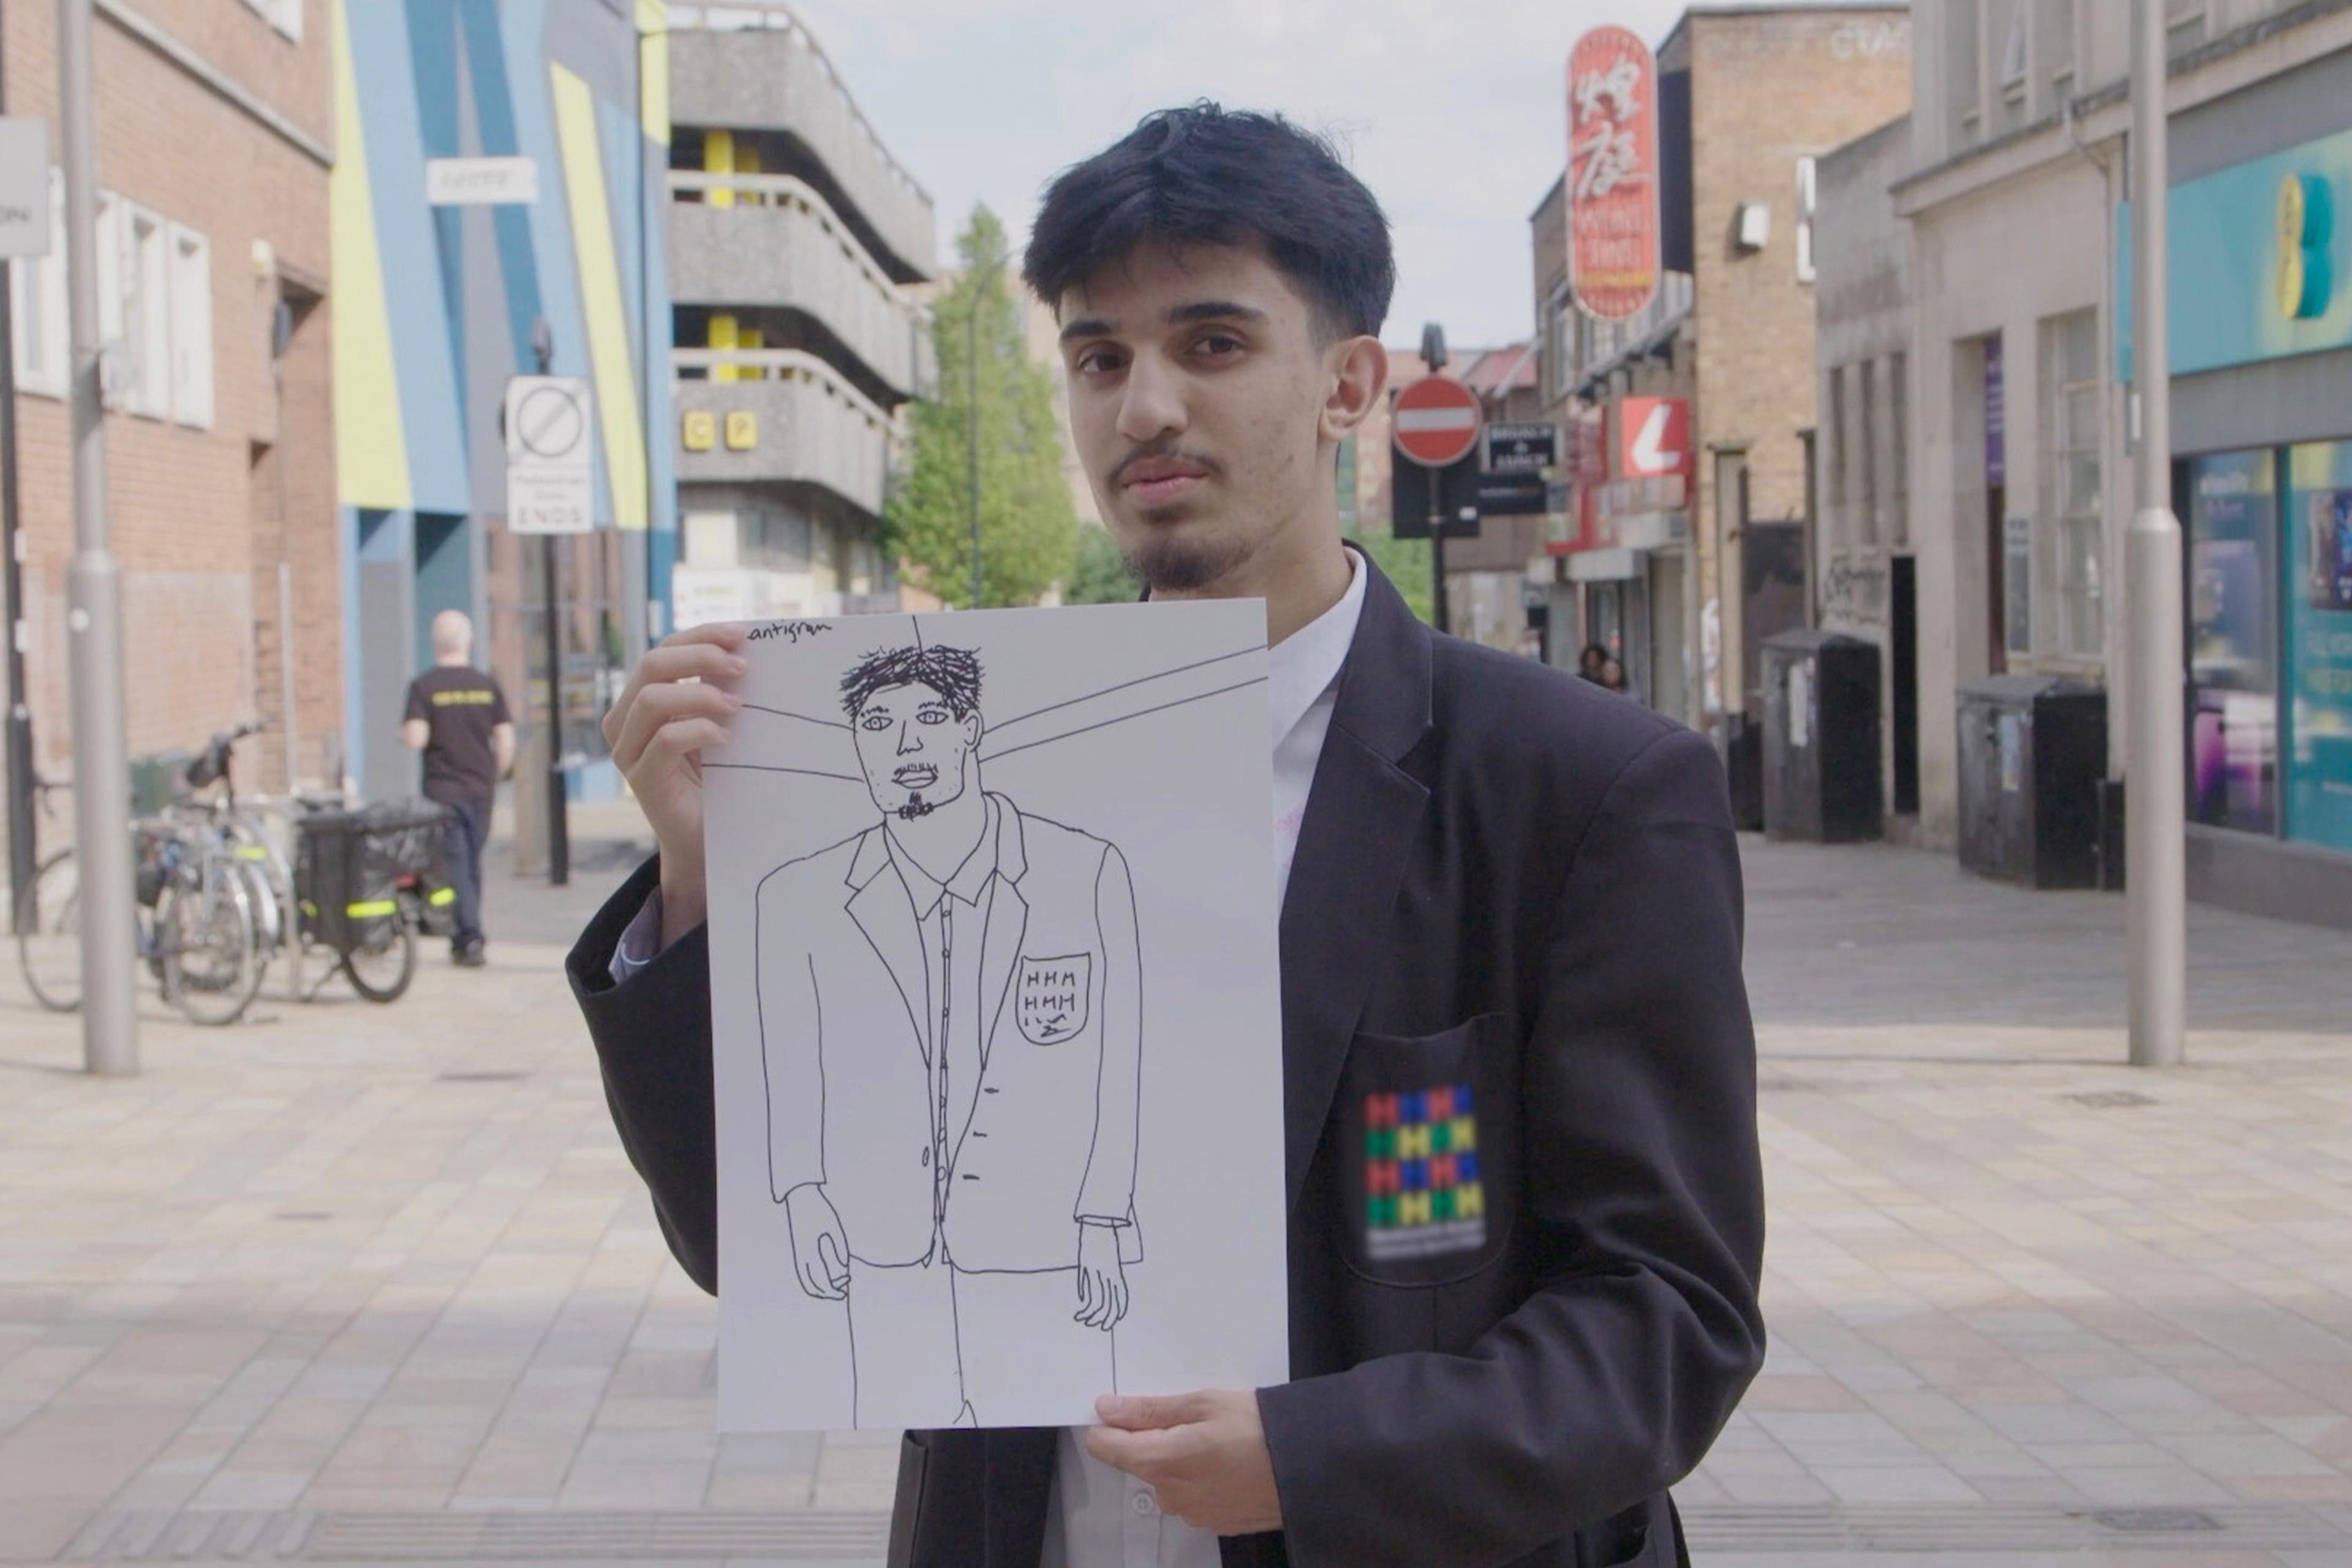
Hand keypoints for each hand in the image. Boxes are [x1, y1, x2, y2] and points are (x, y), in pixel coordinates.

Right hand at [601, 624, 747, 947]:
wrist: (705, 840)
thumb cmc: (716, 778)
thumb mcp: (718, 724)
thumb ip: (719, 689)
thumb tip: (747, 650)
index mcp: (642, 698)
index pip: (665, 649)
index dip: (701, 635)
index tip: (743, 633)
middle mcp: (625, 720)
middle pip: (651, 664)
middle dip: (700, 655)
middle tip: (743, 666)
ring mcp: (627, 749)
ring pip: (652, 698)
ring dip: (700, 694)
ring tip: (737, 707)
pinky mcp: (641, 778)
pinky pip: (664, 740)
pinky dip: (697, 730)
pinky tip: (725, 739)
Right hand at [783, 1184, 850, 1299]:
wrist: (800, 1196)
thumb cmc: (819, 1209)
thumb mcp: (835, 1227)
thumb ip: (840, 1248)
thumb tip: (844, 1268)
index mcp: (809, 1252)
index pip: (821, 1281)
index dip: (833, 1291)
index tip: (845, 1291)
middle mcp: (801, 1256)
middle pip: (812, 1287)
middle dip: (828, 1293)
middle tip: (843, 1291)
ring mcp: (798, 1254)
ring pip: (806, 1282)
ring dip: (821, 1287)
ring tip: (839, 1281)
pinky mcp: (798, 1250)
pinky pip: (804, 1273)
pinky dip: (815, 1280)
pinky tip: (829, 1275)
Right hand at [1075, 1221, 1128, 1330]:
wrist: (1099, 1221)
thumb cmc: (1105, 1240)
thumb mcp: (1110, 1261)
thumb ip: (1106, 1277)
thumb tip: (1094, 1293)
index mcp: (1117, 1272)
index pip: (1121, 1298)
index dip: (1117, 1313)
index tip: (1110, 1322)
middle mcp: (1109, 1273)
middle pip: (1108, 1304)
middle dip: (1103, 1319)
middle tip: (1096, 1325)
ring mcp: (1097, 1270)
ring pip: (1096, 1299)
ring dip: (1089, 1314)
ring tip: (1082, 1318)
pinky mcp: (1086, 1265)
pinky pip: (1085, 1286)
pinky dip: (1084, 1300)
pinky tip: (1080, 1307)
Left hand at [1084, 1390, 1282, 1536]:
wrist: (1310, 1469)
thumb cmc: (1257, 1427)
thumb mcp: (1203, 1403)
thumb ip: (1150, 1410)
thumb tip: (1106, 1409)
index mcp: (1160, 1461)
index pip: (1106, 1448)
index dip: (1111, 1425)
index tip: (1130, 1409)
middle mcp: (1169, 1494)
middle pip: (1140, 1462)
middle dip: (1156, 1439)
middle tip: (1195, 1419)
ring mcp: (1192, 1514)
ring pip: (1168, 1480)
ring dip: (1182, 1460)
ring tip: (1219, 1440)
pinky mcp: (1214, 1523)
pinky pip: (1193, 1496)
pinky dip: (1203, 1479)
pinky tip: (1230, 1463)